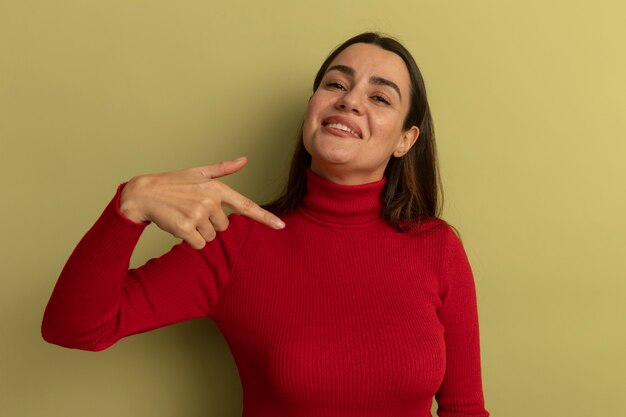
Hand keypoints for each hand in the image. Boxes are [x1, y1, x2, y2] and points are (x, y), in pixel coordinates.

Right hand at [119, 157, 284, 248]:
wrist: (142, 194)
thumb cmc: (171, 183)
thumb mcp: (197, 172)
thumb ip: (223, 169)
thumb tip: (244, 159)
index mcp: (216, 188)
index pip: (246, 205)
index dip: (265, 217)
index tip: (281, 226)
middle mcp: (209, 200)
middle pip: (223, 227)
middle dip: (208, 223)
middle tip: (191, 211)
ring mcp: (197, 214)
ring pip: (210, 237)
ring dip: (197, 232)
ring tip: (182, 216)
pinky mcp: (184, 227)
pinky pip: (198, 244)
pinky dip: (189, 240)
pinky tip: (177, 226)